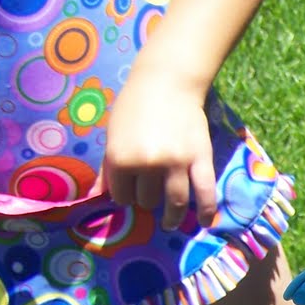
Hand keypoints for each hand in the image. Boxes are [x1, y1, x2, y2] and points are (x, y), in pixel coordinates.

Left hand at [100, 72, 216, 230]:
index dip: (125, 195)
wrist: (167, 82)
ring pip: (174, 203)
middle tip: (151, 192)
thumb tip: (98, 195)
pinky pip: (204, 193)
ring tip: (170, 221)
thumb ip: (108, 167)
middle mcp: (147, 164)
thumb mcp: (112, 134)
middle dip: (147, 198)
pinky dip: (205, 211)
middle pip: (147, 200)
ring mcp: (176, 163)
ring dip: (171, 216)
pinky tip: (204, 222)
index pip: (121, 195)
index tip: (132, 191)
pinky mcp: (199, 160)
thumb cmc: (134, 106)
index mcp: (121, 158)